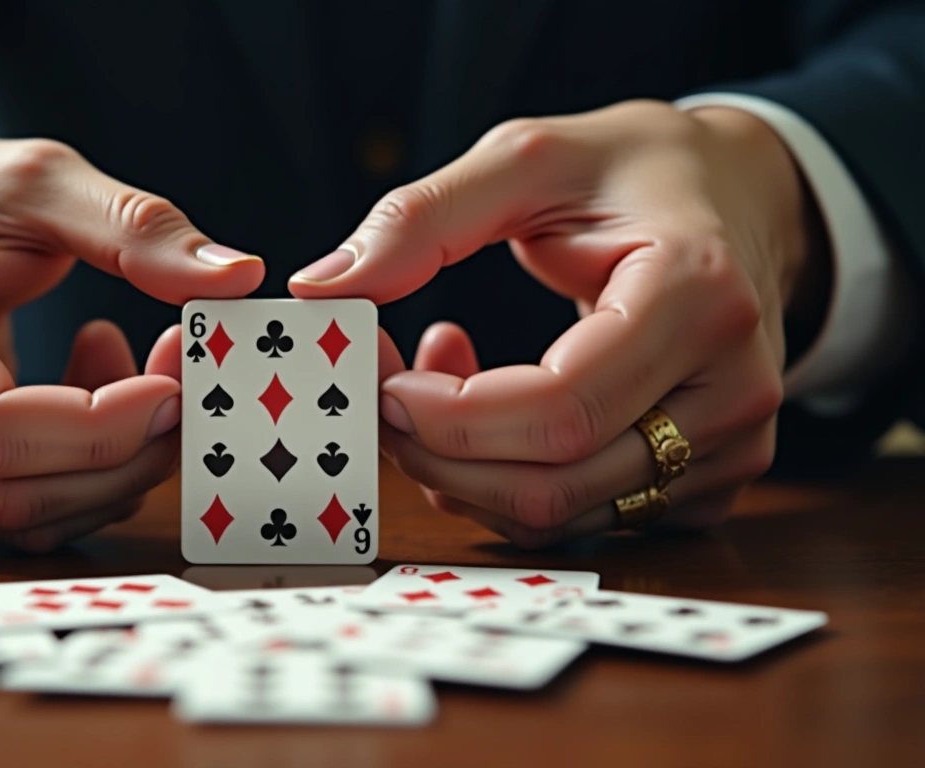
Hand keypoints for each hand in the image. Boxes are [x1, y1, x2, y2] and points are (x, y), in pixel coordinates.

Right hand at [0, 131, 262, 550]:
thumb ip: (136, 229)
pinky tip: (80, 398)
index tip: (178, 380)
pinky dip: (71, 478)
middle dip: (125, 453)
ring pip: (16, 522)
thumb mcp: (39, 182)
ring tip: (128, 365)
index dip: (103, 425)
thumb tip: (239, 278)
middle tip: (182, 383)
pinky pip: (4, 521)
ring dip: (106, 464)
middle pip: (9, 494)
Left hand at [290, 100, 823, 546]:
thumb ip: (421, 219)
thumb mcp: (528, 158)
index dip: (451, 418)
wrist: (739, 200)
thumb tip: (322, 290)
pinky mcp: (708, 484)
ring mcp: (730, 448)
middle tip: (382, 396)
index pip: (560, 410)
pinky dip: (510, 483)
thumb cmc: (634, 172)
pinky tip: (491, 412)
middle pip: (553, 483)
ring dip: (466, 470)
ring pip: (561, 516)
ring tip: (435, 384)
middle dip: (438, 454)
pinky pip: (584, 517)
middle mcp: (731, 388)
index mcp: (700, 295)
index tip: (382, 383)